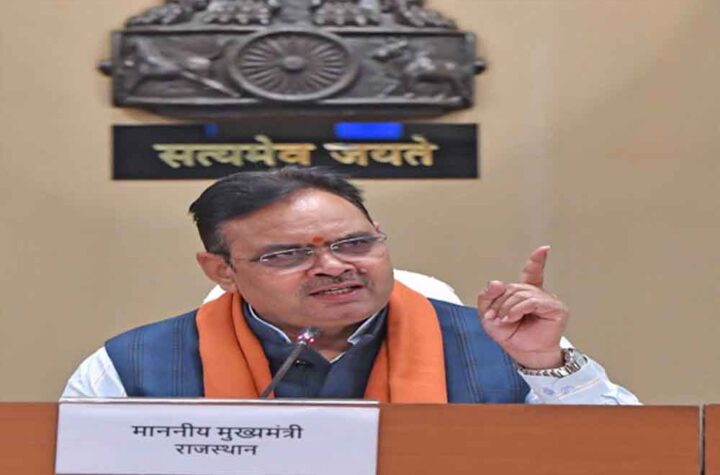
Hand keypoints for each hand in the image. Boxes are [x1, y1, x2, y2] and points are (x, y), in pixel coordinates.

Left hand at [477, 246, 568, 368]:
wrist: (524, 355)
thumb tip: (496, 282)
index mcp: (525, 293)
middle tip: (495, 317)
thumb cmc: (511, 337)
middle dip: (499, 302)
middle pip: (513, 286)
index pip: (532, 272)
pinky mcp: (555, 308)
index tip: (544, 249)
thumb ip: (486, 298)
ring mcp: (548, 300)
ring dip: (507, 308)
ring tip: (505, 320)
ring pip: (521, 293)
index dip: (537, 261)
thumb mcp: (489, 317)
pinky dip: (517, 309)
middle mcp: (538, 294)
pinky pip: (531, 301)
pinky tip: (511, 318)